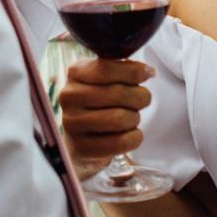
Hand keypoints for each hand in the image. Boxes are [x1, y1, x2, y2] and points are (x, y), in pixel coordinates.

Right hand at [57, 57, 151, 173]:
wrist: (82, 136)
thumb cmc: (100, 100)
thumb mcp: (106, 77)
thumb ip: (123, 69)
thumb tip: (148, 71)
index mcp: (75, 72)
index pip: (106, 69)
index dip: (133, 71)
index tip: (148, 74)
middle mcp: (68, 97)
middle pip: (118, 94)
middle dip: (140, 97)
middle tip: (142, 100)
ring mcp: (72, 123)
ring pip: (120, 119)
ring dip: (135, 118)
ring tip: (131, 118)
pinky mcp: (82, 147)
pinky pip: (121, 142)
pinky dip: (135, 138)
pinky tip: (131, 134)